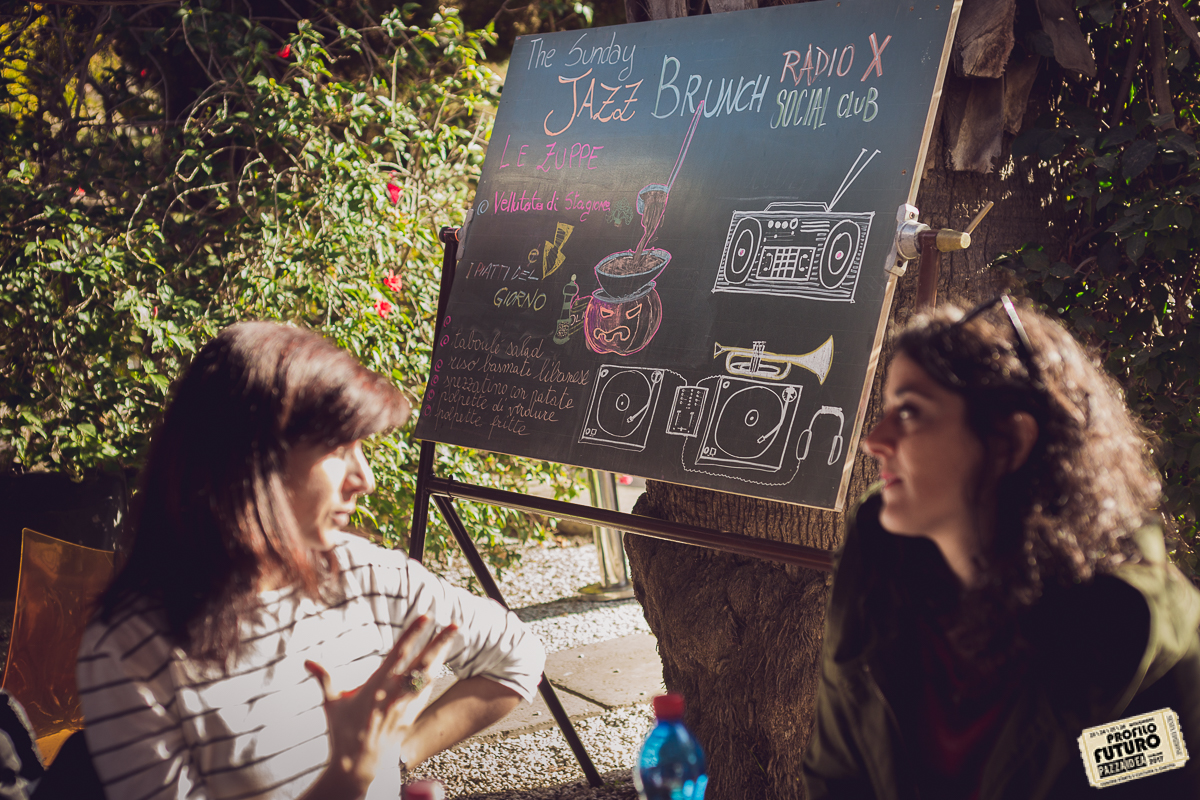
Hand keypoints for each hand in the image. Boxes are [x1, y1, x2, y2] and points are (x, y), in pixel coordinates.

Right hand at [304, 615, 457, 797]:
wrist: (359, 766)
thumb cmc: (343, 733)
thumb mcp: (331, 704)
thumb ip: (323, 678)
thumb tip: (307, 660)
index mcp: (376, 686)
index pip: (398, 653)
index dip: (412, 634)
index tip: (425, 616)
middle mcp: (394, 694)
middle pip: (422, 662)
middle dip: (439, 641)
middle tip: (455, 624)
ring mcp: (406, 705)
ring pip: (429, 675)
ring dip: (441, 655)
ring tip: (452, 636)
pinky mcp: (411, 716)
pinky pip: (427, 692)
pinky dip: (434, 675)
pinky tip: (440, 664)